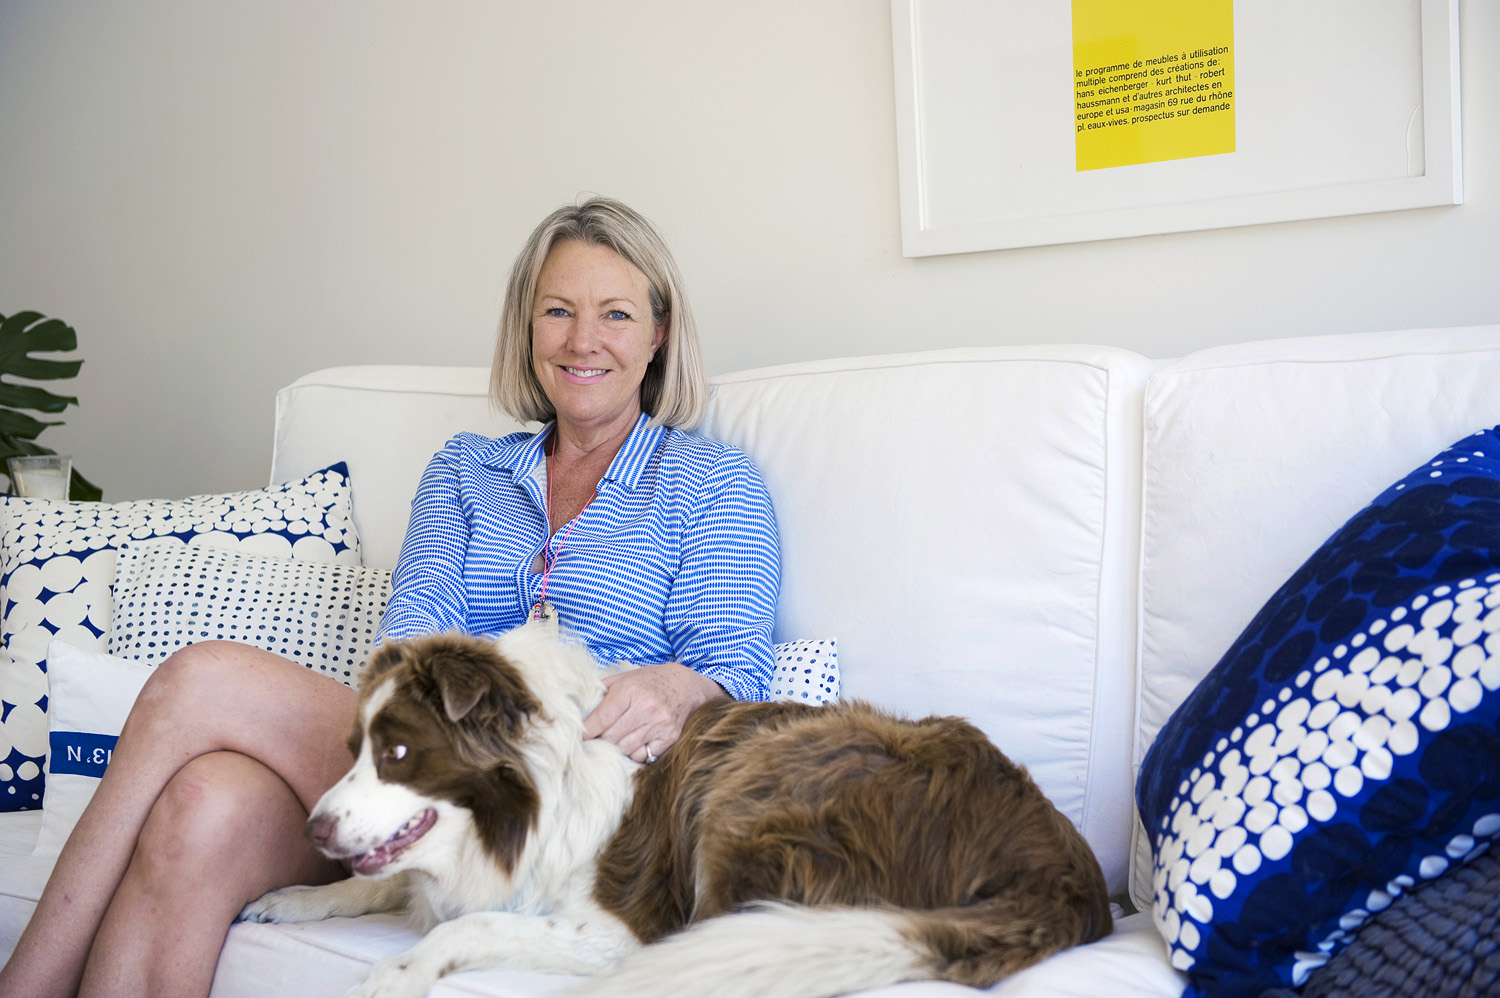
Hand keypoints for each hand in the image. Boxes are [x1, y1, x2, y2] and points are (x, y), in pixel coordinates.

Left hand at [582, 662, 724, 762]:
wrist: (684, 685)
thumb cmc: (648, 681)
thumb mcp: (624, 678)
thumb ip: (601, 691)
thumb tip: (578, 709)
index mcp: (630, 691)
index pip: (600, 719)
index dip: (586, 731)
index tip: (578, 737)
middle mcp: (645, 708)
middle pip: (611, 738)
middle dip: (600, 740)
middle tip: (595, 740)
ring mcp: (659, 725)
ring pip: (625, 749)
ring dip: (616, 748)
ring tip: (614, 741)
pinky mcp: (669, 737)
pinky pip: (642, 755)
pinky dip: (634, 753)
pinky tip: (633, 742)